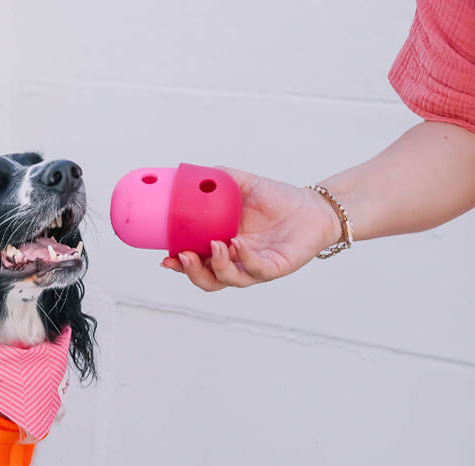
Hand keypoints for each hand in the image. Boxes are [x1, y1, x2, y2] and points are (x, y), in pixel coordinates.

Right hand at [160, 169, 340, 290]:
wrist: (314, 206)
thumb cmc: (278, 199)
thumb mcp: (243, 185)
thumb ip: (219, 180)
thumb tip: (191, 174)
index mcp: (223, 248)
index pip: (195, 263)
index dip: (178, 265)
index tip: (164, 257)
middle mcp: (236, 263)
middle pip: (207, 280)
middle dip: (191, 272)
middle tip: (182, 256)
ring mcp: (254, 268)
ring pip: (227, 280)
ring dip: (215, 267)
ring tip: (214, 246)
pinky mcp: (274, 268)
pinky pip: (255, 270)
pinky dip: (244, 259)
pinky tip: (237, 244)